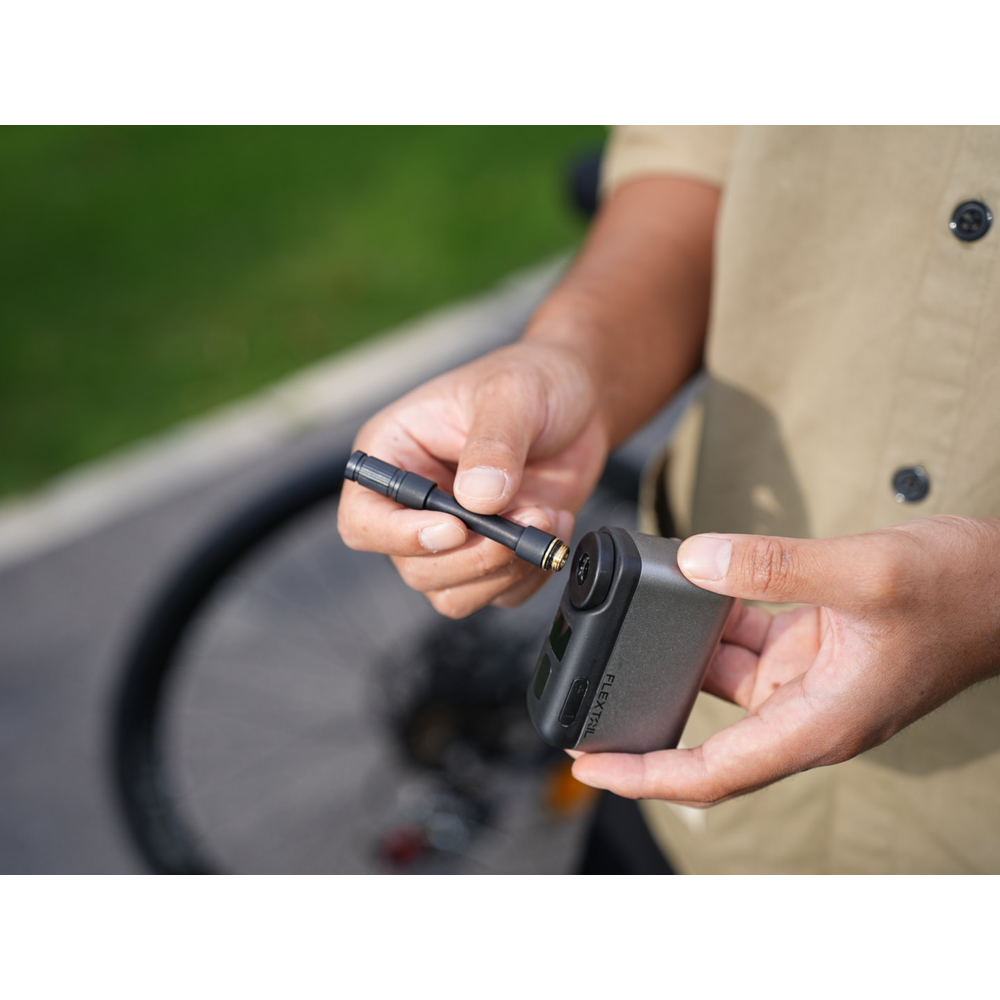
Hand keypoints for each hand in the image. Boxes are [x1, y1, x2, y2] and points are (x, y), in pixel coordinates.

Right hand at [338, 340, 608, 617]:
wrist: (578, 398)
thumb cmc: (532, 380)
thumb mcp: (510, 395)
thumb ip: (493, 445)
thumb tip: (479, 499)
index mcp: (394, 456)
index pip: (363, 519)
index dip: (399, 535)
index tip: (455, 526)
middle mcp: (416, 504)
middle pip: (413, 567)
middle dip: (473, 556)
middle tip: (522, 520)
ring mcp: (456, 535)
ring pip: (454, 593)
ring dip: (505, 569)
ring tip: (544, 518)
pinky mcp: (494, 555)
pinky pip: (501, 594)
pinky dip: (532, 573)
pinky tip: (554, 526)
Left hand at [571, 515, 999, 805]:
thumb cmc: (962, 593)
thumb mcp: (866, 574)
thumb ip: (775, 567)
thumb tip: (695, 561)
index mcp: (817, 724)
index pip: (713, 774)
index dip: (646, 777)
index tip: (590, 767)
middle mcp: (806, 711)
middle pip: (706, 734)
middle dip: (647, 715)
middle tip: (587, 696)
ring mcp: (808, 678)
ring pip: (721, 677)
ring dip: (678, 651)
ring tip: (627, 625)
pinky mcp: (811, 644)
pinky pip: (744, 638)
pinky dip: (714, 616)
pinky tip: (689, 585)